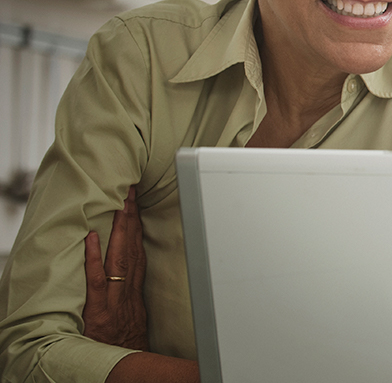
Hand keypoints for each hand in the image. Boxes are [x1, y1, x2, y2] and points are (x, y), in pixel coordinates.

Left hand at [83, 187, 149, 350]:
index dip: (137, 226)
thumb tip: (135, 284)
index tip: (136, 202)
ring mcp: (114, 301)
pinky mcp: (99, 312)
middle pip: (132, 249)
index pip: (138, 253)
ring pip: (120, 258)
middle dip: (131, 217)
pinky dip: (94, 258)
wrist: (124, 371)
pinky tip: (90, 238)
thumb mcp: (135, 323)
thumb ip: (133, 302)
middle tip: (130, 189)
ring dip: (120, 227)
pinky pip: (97, 281)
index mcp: (135, 295)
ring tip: (119, 201)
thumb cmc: (126, 350)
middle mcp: (128, 293)